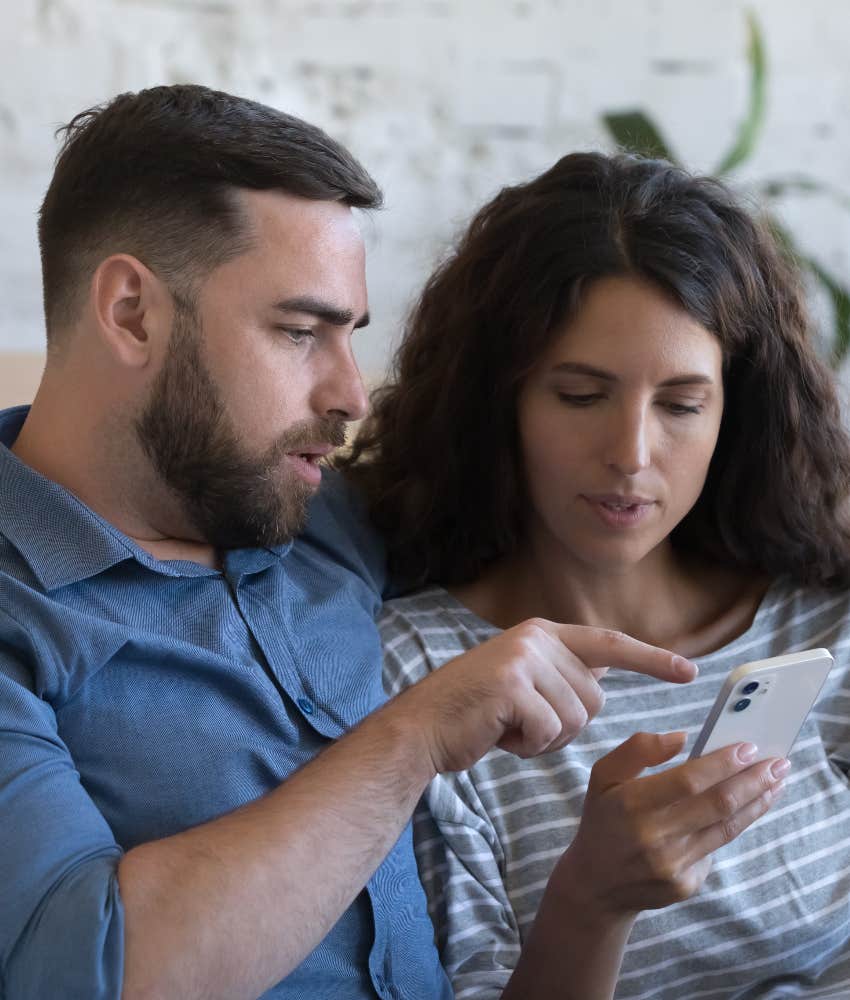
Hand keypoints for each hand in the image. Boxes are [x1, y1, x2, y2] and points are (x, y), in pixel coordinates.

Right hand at [389, 619, 696, 775]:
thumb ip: (560, 675)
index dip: (651, 659)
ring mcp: (523, 659)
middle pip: (594, 700)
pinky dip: (529, 746)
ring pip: (575, 720)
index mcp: (543, 634)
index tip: (689, 671)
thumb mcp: (522, 682)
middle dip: (564, 725)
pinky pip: (550, 732)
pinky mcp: (512, 685)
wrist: (422, 726)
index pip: (609, 644)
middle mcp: (537, 639)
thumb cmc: (474, 714)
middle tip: (521, 722)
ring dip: (545, 738)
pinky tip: (499, 735)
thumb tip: (602, 678)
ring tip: (507, 727)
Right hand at [550, 732, 787, 915]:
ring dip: (756, 803)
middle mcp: (652, 837)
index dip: (722, 764)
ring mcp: (671, 865)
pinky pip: (715, 849)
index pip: (687, 780)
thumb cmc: (604, 819)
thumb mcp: (603, 776)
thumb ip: (637, 749)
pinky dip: (733, 826)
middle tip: (779, 763)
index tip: (749, 747)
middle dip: (754, 781)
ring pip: (726, 828)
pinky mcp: (684, 885)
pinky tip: (745, 809)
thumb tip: (682, 738)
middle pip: (717, 805)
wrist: (595, 884)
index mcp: (630, 804)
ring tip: (776, 784)